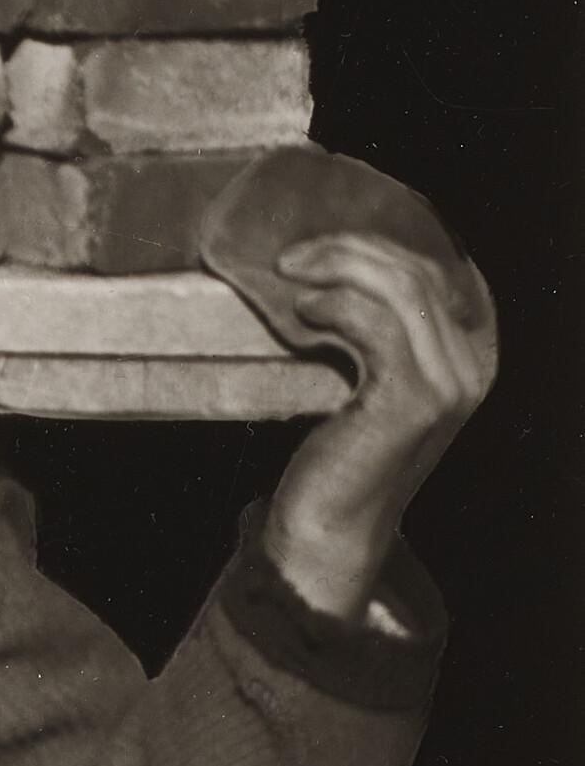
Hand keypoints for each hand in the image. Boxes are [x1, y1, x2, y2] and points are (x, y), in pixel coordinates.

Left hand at [261, 230, 496, 622]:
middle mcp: (475, 367)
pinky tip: (302, 312)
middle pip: (419, 270)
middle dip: (353, 249)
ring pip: (400, 289)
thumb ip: (382, 327)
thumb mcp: (370, 378)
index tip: (334, 238)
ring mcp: (451, 384)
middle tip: (293, 256)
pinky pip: (375, 325)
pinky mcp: (413, 401)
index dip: (389, 241)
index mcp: (474, 353)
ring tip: (289, 277)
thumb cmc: (338, 449)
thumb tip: (342, 258)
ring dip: (338, 269)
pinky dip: (334, 307)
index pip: (443, 268)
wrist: (325, 526)